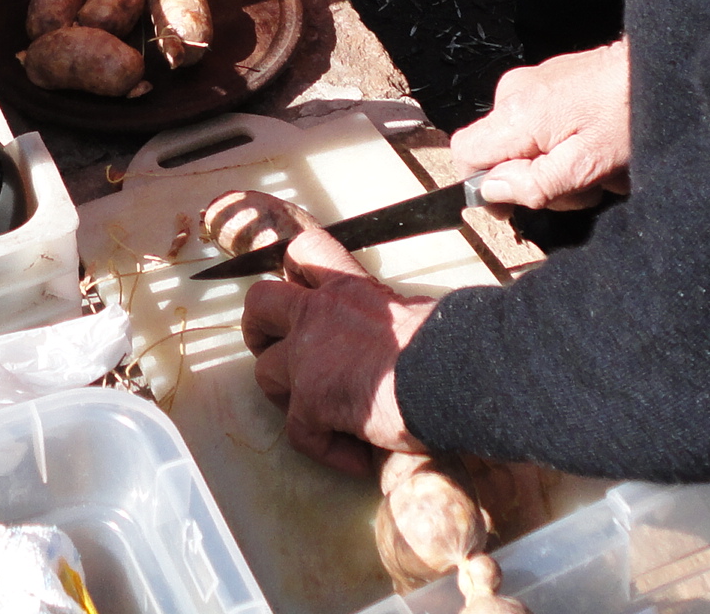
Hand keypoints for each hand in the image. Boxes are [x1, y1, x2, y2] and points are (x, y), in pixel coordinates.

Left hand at [241, 224, 435, 474]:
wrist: (451, 372)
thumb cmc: (445, 344)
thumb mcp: (409, 312)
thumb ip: (381, 321)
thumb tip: (391, 345)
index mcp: (347, 288)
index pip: (305, 252)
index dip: (293, 271)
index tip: (299, 290)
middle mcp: (318, 314)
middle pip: (259, 303)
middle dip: (258, 329)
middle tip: (275, 351)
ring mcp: (306, 357)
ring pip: (264, 372)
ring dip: (288, 397)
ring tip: (322, 417)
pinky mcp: (310, 401)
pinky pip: (300, 433)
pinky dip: (328, 448)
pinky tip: (359, 457)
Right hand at [448, 40, 633, 211]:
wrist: (657, 71)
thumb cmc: (626, 116)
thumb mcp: (585, 166)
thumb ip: (534, 184)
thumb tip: (490, 191)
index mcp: (516, 113)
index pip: (464, 152)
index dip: (482, 184)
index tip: (518, 199)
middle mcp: (513, 92)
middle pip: (498, 153)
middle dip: (536, 179)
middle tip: (579, 184)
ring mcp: (531, 83)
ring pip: (523, 143)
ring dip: (556, 165)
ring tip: (597, 164)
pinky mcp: (549, 81)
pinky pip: (540, 125)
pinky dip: (564, 143)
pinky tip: (596, 145)